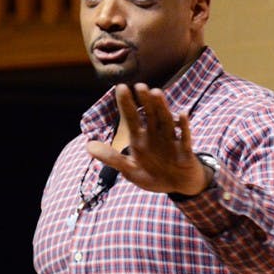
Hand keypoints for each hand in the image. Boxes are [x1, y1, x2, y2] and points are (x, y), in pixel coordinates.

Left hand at [86, 83, 208, 195]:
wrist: (178, 187)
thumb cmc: (154, 175)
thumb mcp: (130, 170)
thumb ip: (112, 158)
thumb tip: (88, 146)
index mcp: (140, 139)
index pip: (131, 117)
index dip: (126, 103)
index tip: (121, 87)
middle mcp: (155, 135)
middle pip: (150, 114)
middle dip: (145, 101)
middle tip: (139, 86)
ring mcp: (171, 141)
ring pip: (166, 121)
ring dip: (162, 107)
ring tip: (156, 92)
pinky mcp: (185, 151)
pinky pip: (184, 137)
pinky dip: (184, 127)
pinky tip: (182, 114)